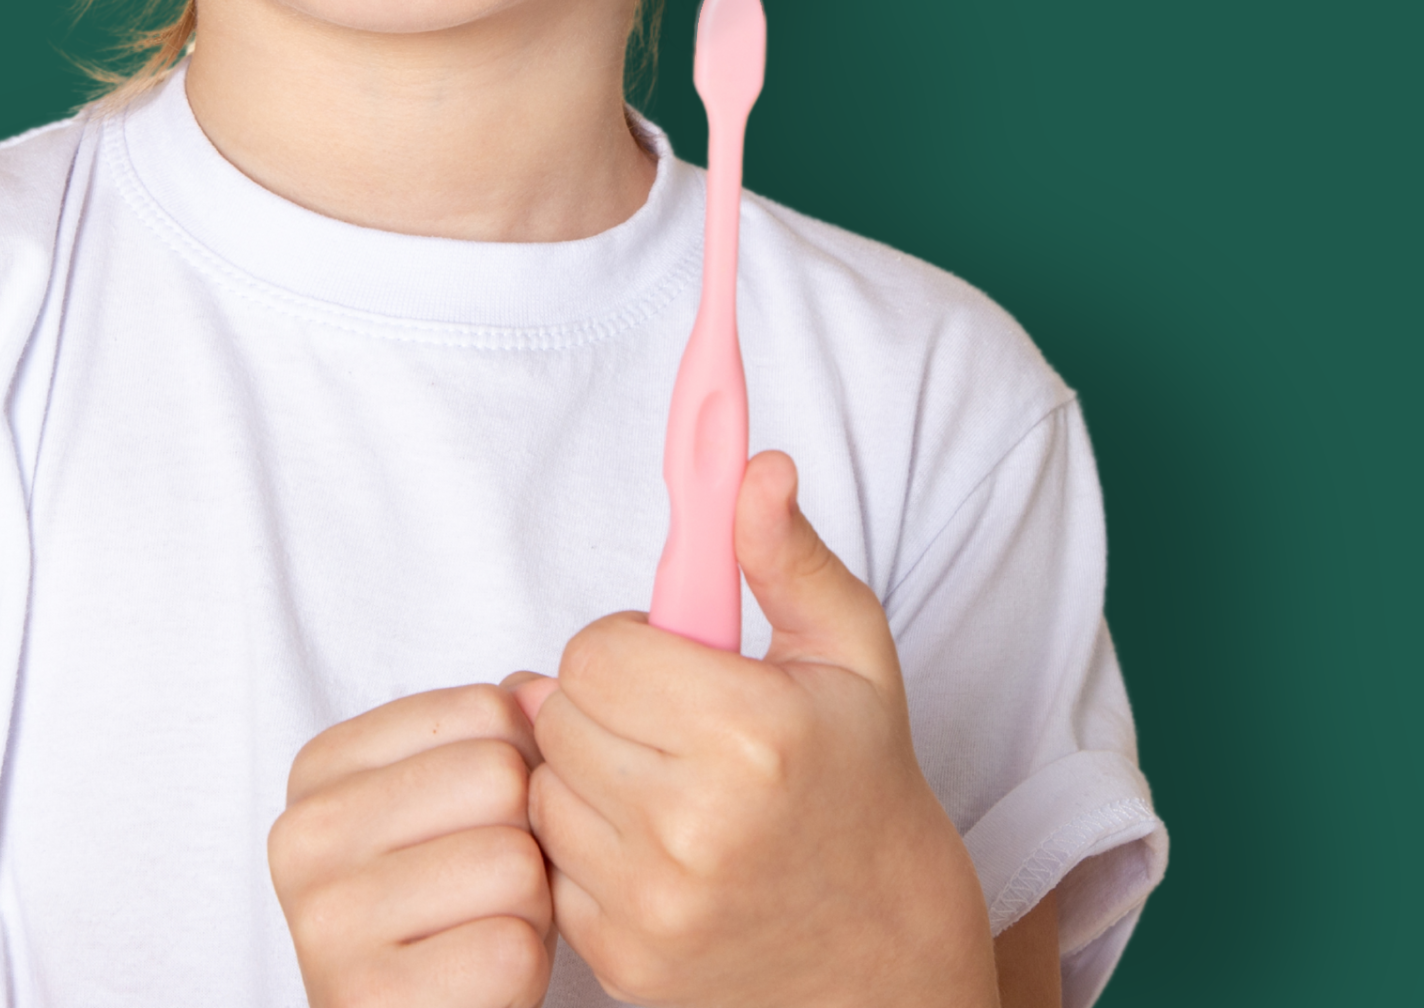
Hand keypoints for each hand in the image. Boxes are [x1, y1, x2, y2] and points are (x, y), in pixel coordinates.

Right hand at [270, 683, 563, 1007]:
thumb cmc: (460, 907)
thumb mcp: (477, 803)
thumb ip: (506, 730)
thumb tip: (541, 688)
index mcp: (321, 767)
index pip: (485, 709)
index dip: (522, 770)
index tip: (478, 825)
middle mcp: (303, 834)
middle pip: (500, 779)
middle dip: (529, 840)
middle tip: (486, 891)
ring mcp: (325, 918)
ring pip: (513, 864)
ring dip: (530, 908)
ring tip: (480, 932)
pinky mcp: (366, 995)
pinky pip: (510, 950)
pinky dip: (520, 971)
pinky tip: (475, 982)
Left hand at [520, 451, 995, 1007]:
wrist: (881, 955)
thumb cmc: (862, 784)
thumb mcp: (850, 655)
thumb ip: (788, 556)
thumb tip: (756, 465)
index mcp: (754, 732)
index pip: (596, 651)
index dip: (629, 644)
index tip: (674, 661)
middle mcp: (696, 824)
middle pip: (558, 717)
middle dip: (602, 704)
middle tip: (669, 720)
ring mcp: (654, 901)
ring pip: (542, 791)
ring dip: (585, 775)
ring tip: (662, 782)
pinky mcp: (620, 958)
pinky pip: (548, 866)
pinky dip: (585, 849)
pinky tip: (652, 847)